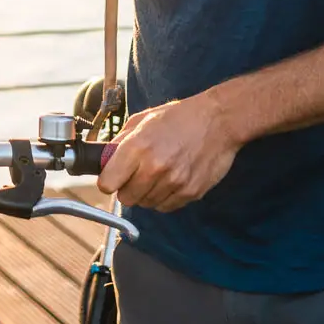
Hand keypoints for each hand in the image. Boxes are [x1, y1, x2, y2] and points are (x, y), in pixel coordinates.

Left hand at [95, 92, 242, 212]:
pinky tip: (170, 181)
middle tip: (135, 176)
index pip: (107, 183)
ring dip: (146, 194)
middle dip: (127, 189)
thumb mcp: (143, 120)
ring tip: (157, 175)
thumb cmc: (179, 117)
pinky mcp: (191, 193)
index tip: (112, 178)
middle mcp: (154, 168)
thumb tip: (104, 159)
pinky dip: (164, 198)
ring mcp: (174, 182)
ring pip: (146, 204)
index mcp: (138, 147)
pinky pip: (166, 207)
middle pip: (126, 198)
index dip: (107, 182)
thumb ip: (120, 141)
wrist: (218, 121)